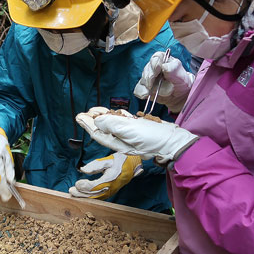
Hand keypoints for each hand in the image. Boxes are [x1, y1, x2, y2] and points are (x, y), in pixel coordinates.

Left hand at [69, 152, 141, 198]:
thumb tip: (82, 170)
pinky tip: (82, 195)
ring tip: (74, 193)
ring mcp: (111, 192)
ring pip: (96, 198)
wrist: (133, 165)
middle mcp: (111, 188)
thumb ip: (95, 165)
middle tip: (71, 191)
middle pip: (94, 194)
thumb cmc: (120, 160)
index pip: (95, 186)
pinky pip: (99, 198)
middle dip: (81, 193)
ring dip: (84, 197)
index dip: (85, 186)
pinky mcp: (110, 193)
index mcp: (111, 179)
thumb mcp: (108, 159)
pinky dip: (90, 197)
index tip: (76, 183)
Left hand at [76, 107, 198, 162]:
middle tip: (86, 112)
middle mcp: (123, 139)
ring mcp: (131, 134)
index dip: (88, 125)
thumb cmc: (153, 138)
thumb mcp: (131, 130)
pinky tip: (114, 112)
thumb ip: (113, 125)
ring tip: (96, 110)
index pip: (99, 133)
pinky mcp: (139, 128)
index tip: (79, 116)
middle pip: (104, 128)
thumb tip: (97, 121)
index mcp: (118, 143)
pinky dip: (118, 116)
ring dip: (104, 116)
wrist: (174, 140)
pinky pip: (124, 121)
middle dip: (94, 119)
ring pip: (113, 124)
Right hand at [134, 51, 194, 112]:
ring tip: (155, 92)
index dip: (156, 63)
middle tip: (153, 84)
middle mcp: (154, 67)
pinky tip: (145, 95)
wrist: (179, 95)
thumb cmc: (181, 82)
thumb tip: (164, 66)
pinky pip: (138, 89)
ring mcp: (148, 77)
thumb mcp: (181, 76)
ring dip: (147, 86)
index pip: (157, 57)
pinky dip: (141, 92)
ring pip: (143, 79)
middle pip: (147, 69)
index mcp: (164, 60)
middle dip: (150, 77)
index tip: (158, 69)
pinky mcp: (144, 87)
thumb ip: (174, 70)